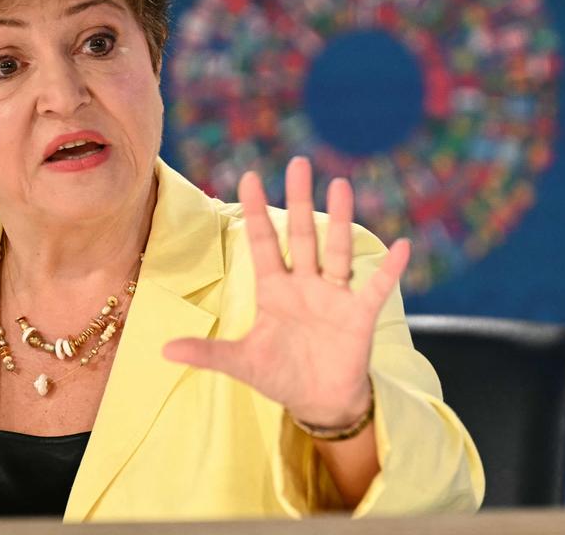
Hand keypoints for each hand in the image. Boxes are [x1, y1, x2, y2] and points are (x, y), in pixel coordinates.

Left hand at [163, 156, 410, 426]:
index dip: (255, 213)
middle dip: (298, 200)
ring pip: (336, 251)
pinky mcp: (359, 316)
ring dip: (339, 220)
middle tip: (299, 162)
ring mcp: (333, 297)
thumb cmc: (281, 375)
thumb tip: (162, 350)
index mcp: (275, 290)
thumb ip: (208, 353)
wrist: (319, 402)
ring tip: (341, 184)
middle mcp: (305, 285)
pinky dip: (389, 270)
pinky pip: (376, 288)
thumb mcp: (241, 363)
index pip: (263, 243)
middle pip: (301, 235)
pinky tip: (401, 247)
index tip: (248, 177)